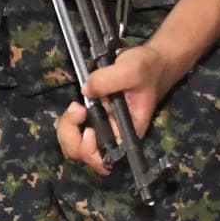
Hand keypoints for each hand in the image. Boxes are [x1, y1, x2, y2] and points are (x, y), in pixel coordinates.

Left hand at [54, 35, 183, 176]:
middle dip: (71, 136)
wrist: (151, 61)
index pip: (107, 159)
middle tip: (79, 110)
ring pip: (74, 144)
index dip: (90, 152)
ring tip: (77, 107)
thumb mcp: (131, 69)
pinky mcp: (93, 118)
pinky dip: (68, 120)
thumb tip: (85, 91)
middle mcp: (114, 135)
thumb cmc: (148, 68)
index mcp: (128, 132)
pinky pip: (73, 129)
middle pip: (83, 155)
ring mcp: (102, 128)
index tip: (89, 129)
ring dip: (67, 127)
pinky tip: (77, 105)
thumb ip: (108, 80)